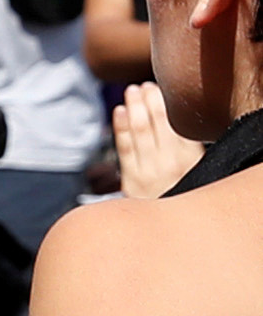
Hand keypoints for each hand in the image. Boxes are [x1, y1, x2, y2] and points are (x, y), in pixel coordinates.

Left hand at [114, 81, 192, 199]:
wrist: (166, 229)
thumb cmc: (182, 193)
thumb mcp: (196, 171)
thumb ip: (187, 148)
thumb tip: (177, 121)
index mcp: (190, 157)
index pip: (174, 123)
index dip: (163, 103)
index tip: (156, 87)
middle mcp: (170, 162)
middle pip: (155, 123)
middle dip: (147, 101)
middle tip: (141, 86)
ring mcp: (148, 171)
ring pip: (139, 132)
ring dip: (134, 108)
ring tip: (130, 92)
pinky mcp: (131, 181)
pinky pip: (124, 149)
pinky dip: (121, 128)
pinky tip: (120, 111)